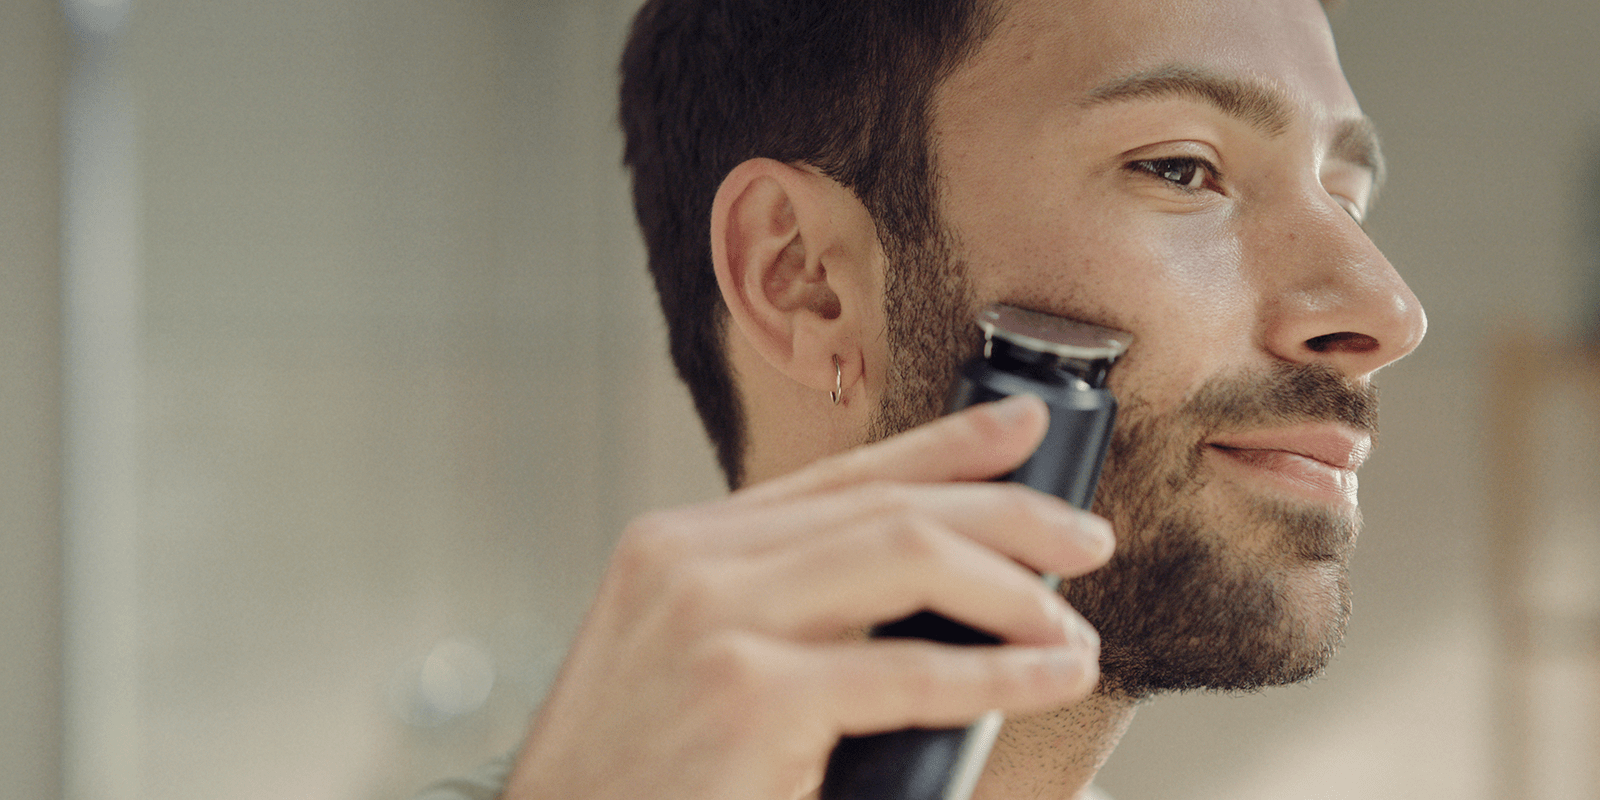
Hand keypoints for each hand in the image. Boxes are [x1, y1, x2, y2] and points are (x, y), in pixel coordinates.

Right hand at [503, 394, 1112, 799]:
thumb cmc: (632, 780)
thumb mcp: (688, 663)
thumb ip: (780, 612)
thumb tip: (921, 598)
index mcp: (679, 546)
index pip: (836, 474)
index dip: (943, 445)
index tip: (1020, 429)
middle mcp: (691, 561)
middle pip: (885, 504)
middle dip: (1005, 512)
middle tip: (1083, 539)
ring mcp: (714, 621)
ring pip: (905, 555)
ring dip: (1012, 586)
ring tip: (1072, 622)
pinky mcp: (748, 695)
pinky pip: (907, 670)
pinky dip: (997, 671)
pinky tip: (1047, 673)